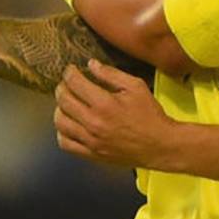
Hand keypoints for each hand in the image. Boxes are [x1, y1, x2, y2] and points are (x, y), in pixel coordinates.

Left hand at [53, 60, 173, 167]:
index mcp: (104, 103)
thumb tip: (91, 64)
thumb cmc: (150, 114)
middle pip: (64, 101)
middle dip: (61, 88)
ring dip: (59, 109)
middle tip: (66, 83)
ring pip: (60, 122)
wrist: (159, 145)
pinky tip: (69, 125)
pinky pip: (65, 143)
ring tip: (66, 103)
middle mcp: (93, 122)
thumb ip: (111, 74)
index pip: (75, 83)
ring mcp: (90, 140)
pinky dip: (62, 132)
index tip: (70, 70)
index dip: (69, 73)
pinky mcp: (91, 154)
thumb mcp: (136, 86)